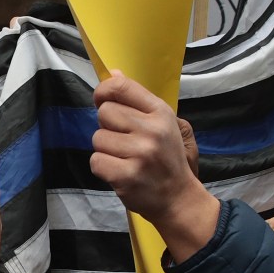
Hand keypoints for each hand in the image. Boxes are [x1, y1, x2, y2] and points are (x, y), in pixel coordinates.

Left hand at [91, 72, 218, 261]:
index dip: (103, 90)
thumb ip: (137, 100)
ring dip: (105, 149)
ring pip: (97, 138)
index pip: (121, 86)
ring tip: (124, 158)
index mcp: (161, 113)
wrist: (178, 198)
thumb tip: (113, 74)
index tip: (101, 100)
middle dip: (108, 127)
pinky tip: (119, 171)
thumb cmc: (166, 158)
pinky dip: (103, 167)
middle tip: (123, 141)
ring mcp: (139, 154)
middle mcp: (152, 130)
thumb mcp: (161, 123)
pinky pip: (96, 161)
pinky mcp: (126, 176)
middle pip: (104, 112)